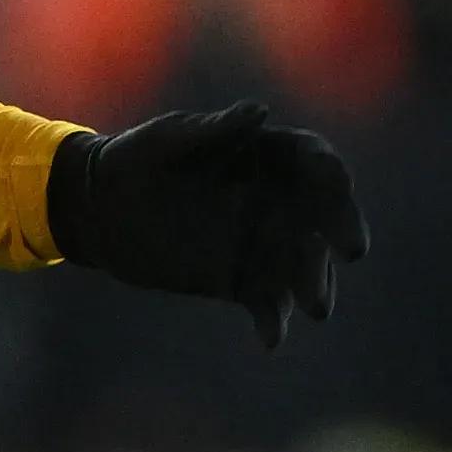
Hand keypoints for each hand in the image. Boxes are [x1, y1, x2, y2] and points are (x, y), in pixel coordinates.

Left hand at [48, 101, 366, 346]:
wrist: (99, 207)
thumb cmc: (136, 158)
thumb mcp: (169, 138)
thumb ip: (213, 129)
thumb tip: (259, 112)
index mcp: (268, 157)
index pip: (316, 164)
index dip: (333, 176)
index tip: (340, 190)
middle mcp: (276, 201)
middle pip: (324, 217)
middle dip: (342, 231)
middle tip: (352, 250)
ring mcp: (262, 243)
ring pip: (303, 265)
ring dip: (315, 284)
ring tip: (317, 307)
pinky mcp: (239, 280)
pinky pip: (267, 303)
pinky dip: (274, 322)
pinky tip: (271, 339)